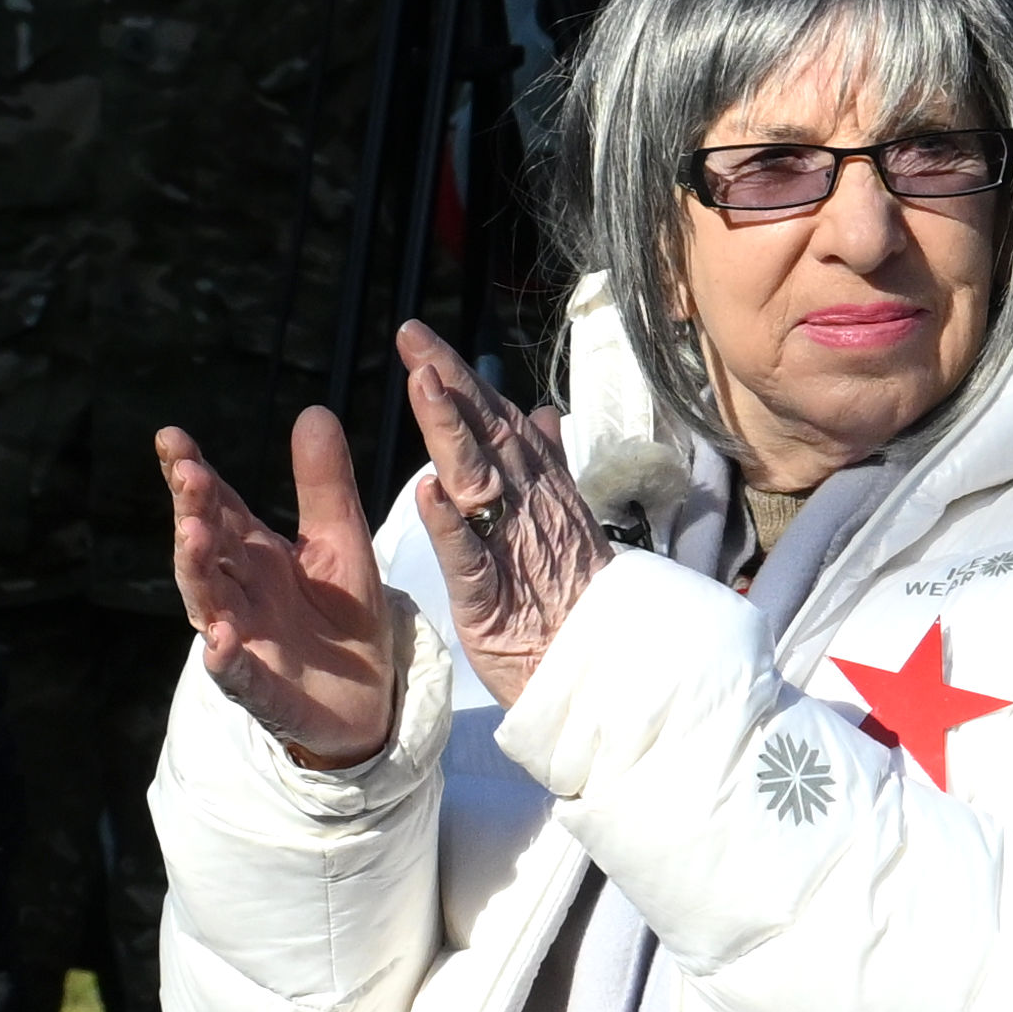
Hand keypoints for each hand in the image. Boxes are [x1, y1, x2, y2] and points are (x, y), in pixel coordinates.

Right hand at [159, 404, 404, 771]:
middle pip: (207, 548)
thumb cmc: (344, 615)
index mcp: (256, 555)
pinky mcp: (265, 689)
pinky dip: (225, 658)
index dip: (193, 474)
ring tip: (192, 535)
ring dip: (196, 570)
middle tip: (188, 474)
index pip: (219, 508)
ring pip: (208, 602)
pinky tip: (217, 637)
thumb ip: (325, 484)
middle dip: (193, 512)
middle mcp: (239, 593)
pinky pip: (239, 675)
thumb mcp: (342, 541)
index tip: (170, 437)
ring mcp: (246, 640)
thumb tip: (312, 411)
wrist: (373, 696)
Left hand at [394, 328, 612, 711]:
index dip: (460, 380)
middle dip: (448, 385)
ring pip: (481, 482)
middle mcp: (531, 512)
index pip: (498, 424)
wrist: (601, 674)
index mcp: (541, 494)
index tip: (421, 339)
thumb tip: (543, 410)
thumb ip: (549, 466)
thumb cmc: (573, 603)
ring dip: (451, 432)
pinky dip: (451, 524)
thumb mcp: (560, 525)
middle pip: (488, 438)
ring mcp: (514, 553)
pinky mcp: (492, 601)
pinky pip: (471, 557)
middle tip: (411, 337)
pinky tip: (429, 491)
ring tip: (421, 386)